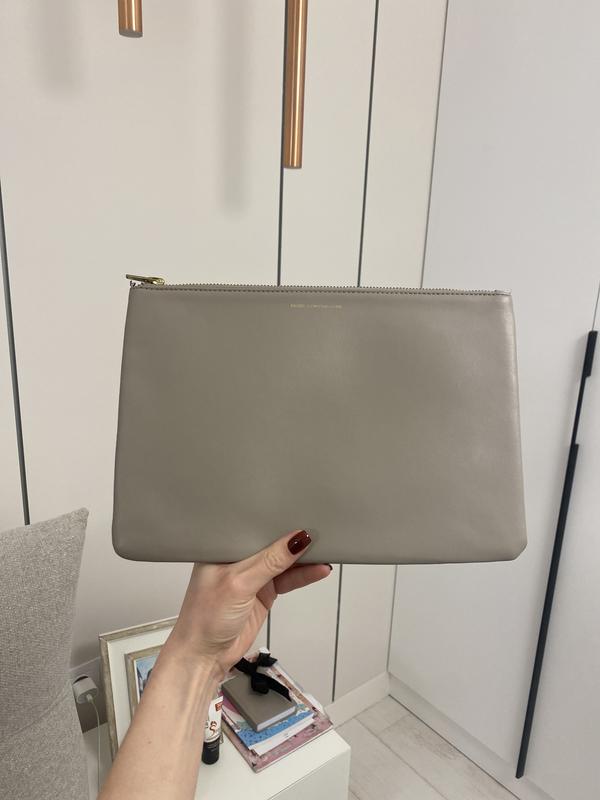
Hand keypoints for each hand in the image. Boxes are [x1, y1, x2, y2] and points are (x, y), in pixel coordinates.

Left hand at [166, 530, 330, 679]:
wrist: (205, 657)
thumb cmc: (205, 618)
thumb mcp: (239, 584)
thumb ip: (269, 562)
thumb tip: (296, 541)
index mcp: (222, 548)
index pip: (253, 528)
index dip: (274, 521)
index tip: (298, 514)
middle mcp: (237, 559)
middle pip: (271, 544)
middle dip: (292, 538)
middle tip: (319, 530)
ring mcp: (251, 577)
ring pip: (282, 562)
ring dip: (302, 559)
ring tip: (327, 550)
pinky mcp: (262, 593)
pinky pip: (287, 579)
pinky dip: (303, 575)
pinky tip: (318, 570)